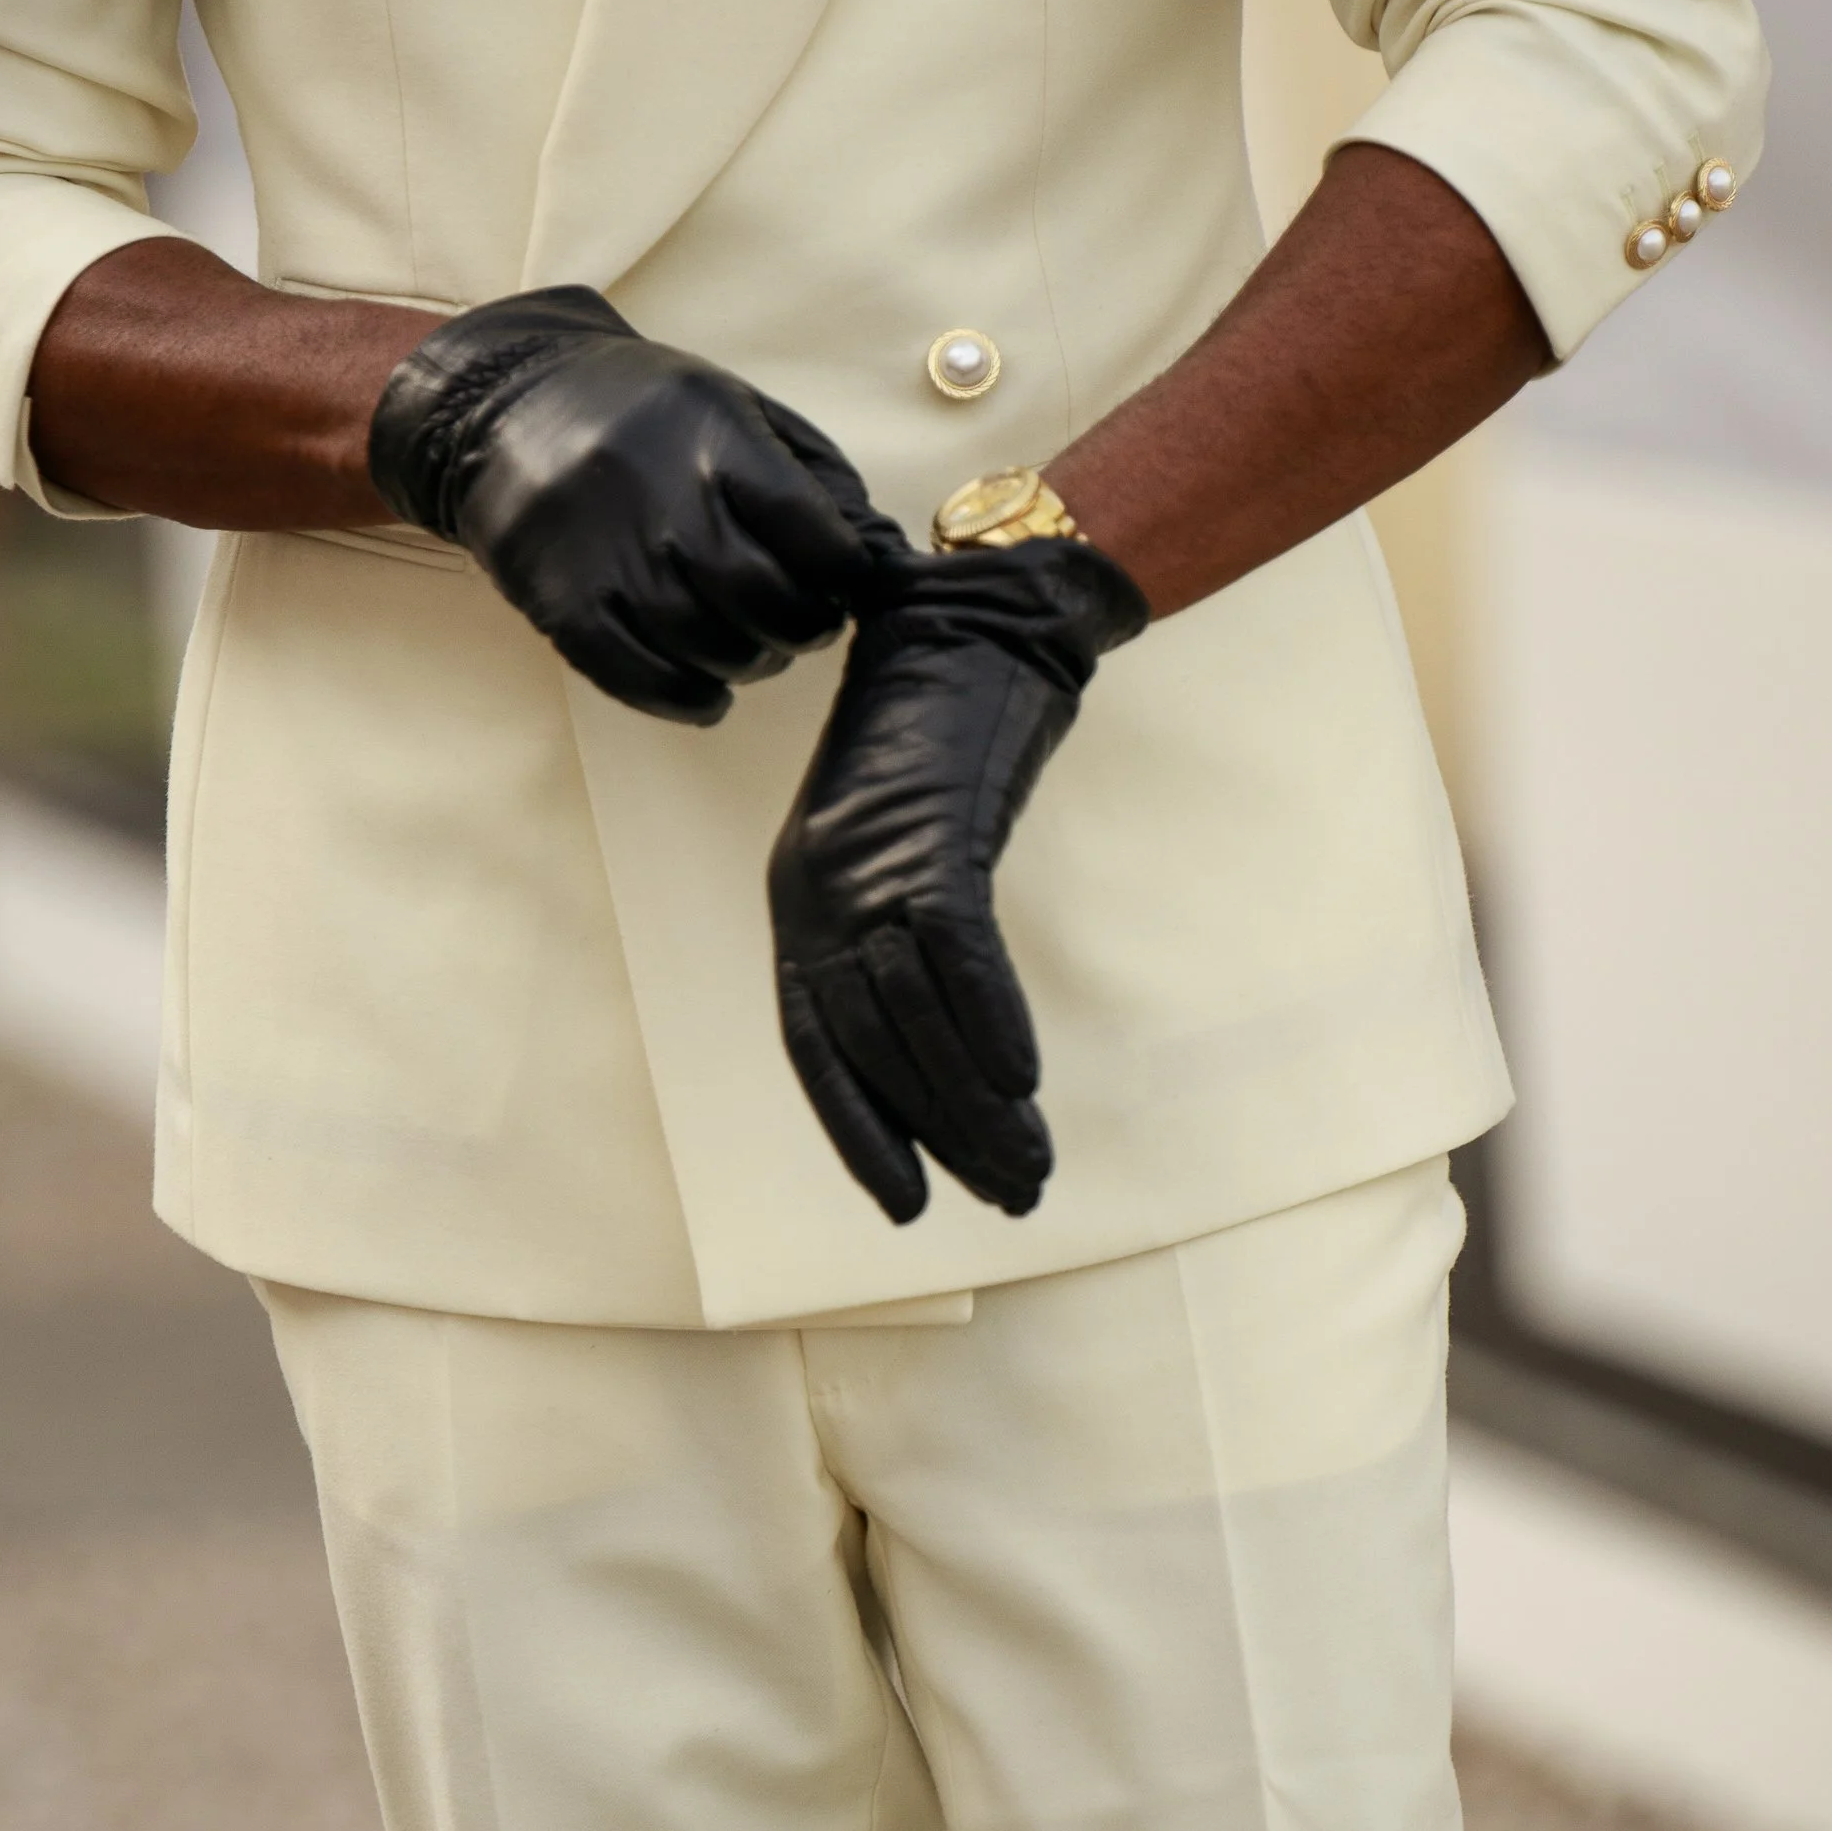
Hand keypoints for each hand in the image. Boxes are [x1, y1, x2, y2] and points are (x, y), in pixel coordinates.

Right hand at [368, 285, 906, 725]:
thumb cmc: (639, 412)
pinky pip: (640, 678)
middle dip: (804, 626)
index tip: (847, 580)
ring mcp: (610, 559)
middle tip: (803, 622)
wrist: (503, 408)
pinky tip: (706, 692)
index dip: (846, 572)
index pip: (812, 532)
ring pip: (710, 647)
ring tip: (753, 648)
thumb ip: (805, 468)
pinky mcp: (565, 606)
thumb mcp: (731, 402)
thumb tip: (871, 544)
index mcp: (716, 442)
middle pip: (766, 599)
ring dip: (750, 664)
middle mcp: (665, 502)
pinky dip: (686, 699)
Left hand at [768, 538, 1147, 1222]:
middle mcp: (817, 889)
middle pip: (874, 1043)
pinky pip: (954, 947)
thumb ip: (914, 932)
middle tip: (1011, 1196)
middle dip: (940, 1133)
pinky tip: (1022, 1081)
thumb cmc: (945, 740)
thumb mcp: (909, 849)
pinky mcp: (924, 828)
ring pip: (914, 1011)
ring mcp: (865, 859)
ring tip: (1029, 1167)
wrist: (974, 624)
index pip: (818, 1047)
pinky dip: (987, 1016)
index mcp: (802, 902)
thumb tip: (961, 1046)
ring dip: (975, 1102)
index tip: (906, 1206)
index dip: (860, 1131)